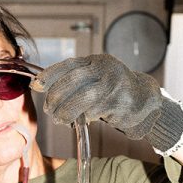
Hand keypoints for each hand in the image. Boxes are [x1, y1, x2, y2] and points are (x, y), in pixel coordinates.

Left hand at [32, 55, 182, 153]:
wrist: (146, 100)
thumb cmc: (113, 92)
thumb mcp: (95, 79)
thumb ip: (74, 82)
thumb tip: (40, 86)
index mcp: (97, 61)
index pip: (69, 65)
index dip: (50, 75)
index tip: (37, 86)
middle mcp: (107, 69)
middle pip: (74, 80)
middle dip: (57, 97)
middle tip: (49, 110)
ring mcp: (116, 85)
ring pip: (84, 97)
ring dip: (68, 111)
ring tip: (61, 119)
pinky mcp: (123, 103)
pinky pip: (97, 111)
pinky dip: (85, 117)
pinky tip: (82, 120)